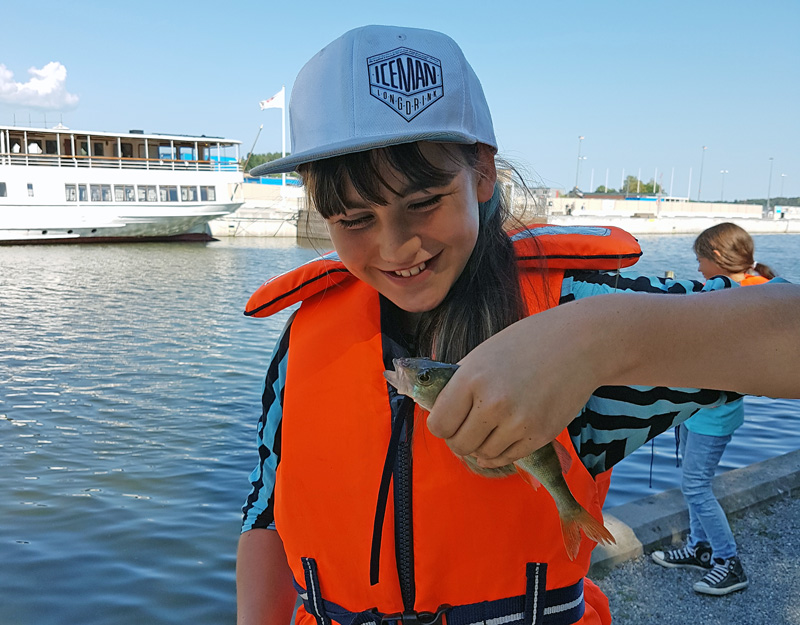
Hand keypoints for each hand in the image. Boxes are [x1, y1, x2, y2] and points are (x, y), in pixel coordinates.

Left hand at [426, 299, 606, 467]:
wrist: (578, 343)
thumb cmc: (526, 344)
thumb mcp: (482, 355)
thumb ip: (459, 384)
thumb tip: (436, 410)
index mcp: (471, 379)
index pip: (438, 425)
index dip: (441, 425)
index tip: (450, 420)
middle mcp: (493, 403)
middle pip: (459, 445)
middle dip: (459, 440)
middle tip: (468, 427)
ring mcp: (518, 422)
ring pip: (483, 455)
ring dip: (482, 446)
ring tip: (490, 427)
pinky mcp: (541, 436)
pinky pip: (508, 458)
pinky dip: (501, 452)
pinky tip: (504, 436)